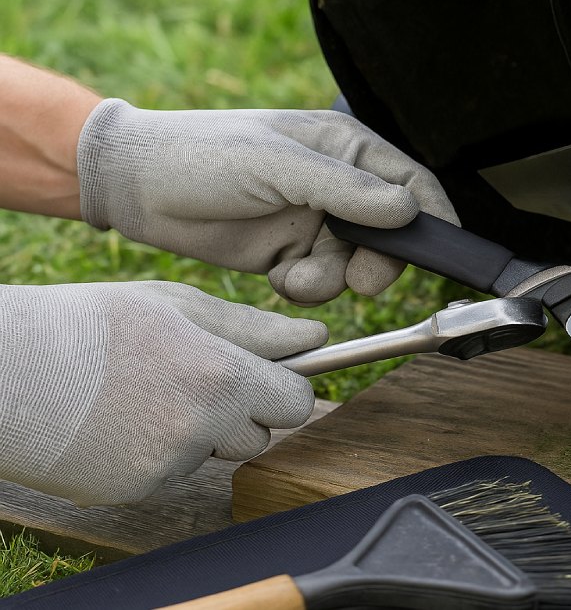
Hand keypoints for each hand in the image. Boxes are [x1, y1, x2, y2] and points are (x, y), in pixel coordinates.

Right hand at [0, 281, 326, 505]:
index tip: (266, 377)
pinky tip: (119, 421)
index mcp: (221, 376)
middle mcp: (202, 426)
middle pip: (260, 435)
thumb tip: (316, 338)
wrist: (8, 372)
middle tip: (190, 379)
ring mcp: (169, 464)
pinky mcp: (138, 489)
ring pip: (212, 454)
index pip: (296, 401)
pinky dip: (155, 453)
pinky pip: (172, 473)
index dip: (283, 387)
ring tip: (144, 394)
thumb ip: (254, 329)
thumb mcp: (177, 306)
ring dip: (197, 433)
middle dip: (241, 413)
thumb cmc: (91, 325)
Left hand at [76, 99, 458, 304]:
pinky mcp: (290, 253)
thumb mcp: (278, 164)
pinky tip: (278, 276)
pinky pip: (321, 282)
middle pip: (391, 235)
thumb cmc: (202, 154)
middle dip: (379, 263)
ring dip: (334, 281)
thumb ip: (345, 189)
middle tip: (360, 281)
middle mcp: (337, 186)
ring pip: (356, 265)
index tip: (443, 253)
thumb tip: (407, 210)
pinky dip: (305, 288)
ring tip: (297, 277)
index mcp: (345, 148)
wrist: (134, 188)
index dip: (432, 218)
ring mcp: (314, 221)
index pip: (411, 183)